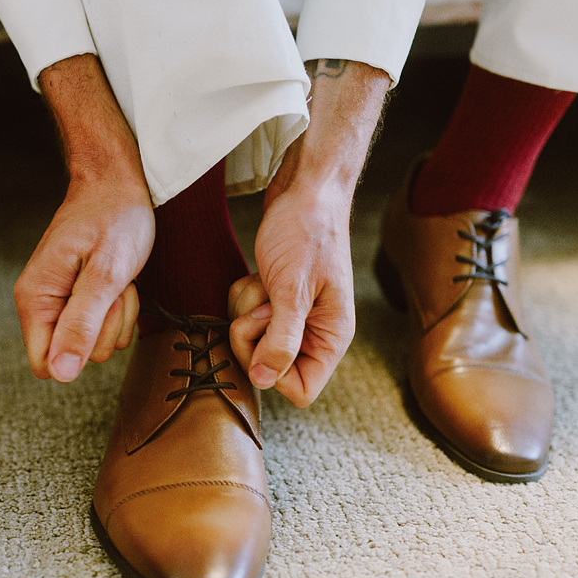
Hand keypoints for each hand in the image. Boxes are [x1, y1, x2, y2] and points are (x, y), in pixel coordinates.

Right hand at [15, 175, 150, 380]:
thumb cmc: (113, 219)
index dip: (78, 353)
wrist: (117, 186)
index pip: (45, 363)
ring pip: (99, 344)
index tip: (97, 315)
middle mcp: (43, 305)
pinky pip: (109, 328)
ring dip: (119, 314)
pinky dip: (123, 307)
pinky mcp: (84, 301)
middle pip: (78, 356)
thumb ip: (81, 325)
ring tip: (117, 277)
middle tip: (113, 286)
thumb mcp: (105, 274)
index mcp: (35, 299)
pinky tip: (121, 279)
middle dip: (107, 326)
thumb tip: (61, 374)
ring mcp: (64, 304)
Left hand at [227, 58, 388, 407]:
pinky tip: (259, 273)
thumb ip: (281, 339)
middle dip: (255, 335)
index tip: (266, 332)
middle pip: (271, 368)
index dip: (273, 370)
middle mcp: (316, 332)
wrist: (306, 189)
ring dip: (247, 311)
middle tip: (264, 300)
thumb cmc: (308, 231)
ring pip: (254, 342)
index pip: (301, 389)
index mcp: (332, 336)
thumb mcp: (292, 289)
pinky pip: (247, 317)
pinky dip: (245, 296)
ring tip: (265, 280)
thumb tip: (264, 380)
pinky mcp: (276, 299)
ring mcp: (295, 316)